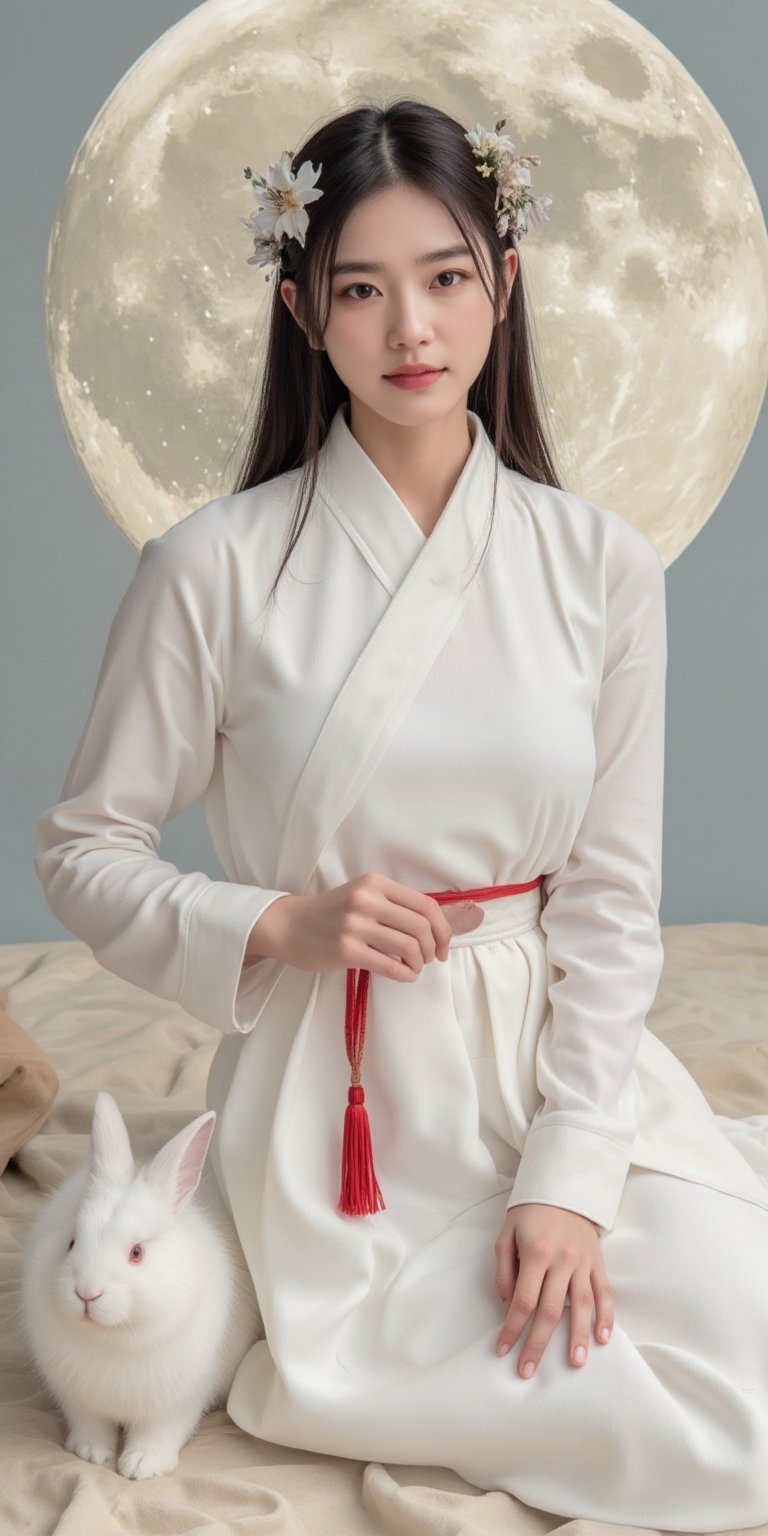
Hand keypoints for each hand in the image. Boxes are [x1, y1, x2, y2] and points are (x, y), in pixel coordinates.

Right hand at [244, 873, 483, 980]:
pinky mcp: (346, 950)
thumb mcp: (363, 896)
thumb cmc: (331, 913)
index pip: (425, 904)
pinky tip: (405, 975)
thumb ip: (394, 905)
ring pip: (408, 947)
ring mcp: (354, 925)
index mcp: (375, 883)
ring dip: (419, 963)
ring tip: (414, 967)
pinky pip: (389, 966)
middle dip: (433, 947)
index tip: (443, 945)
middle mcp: (366, 900)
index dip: (443, 928)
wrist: (289, 925)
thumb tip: (436, 926)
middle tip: (430, 958)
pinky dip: (405, 974)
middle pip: (421, 926)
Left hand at [494, 1202, 612, 1377]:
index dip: (512, 1328)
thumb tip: (507, 1307)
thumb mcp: (506, 1235)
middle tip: (528, 1370)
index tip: (502, 1349)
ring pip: (582, 1306)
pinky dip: (606, 1316)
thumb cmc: (529, 1212)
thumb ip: (504, 1272)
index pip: (523, 1300)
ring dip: (578, 1337)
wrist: (563, 1186)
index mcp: (536, 1253)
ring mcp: (583, 1262)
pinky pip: (605, 1292)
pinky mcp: (598, 1261)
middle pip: (551, 1311)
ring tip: (575, 1363)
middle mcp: (562, 1260)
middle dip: (538, 1344)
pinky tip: (603, 1337)